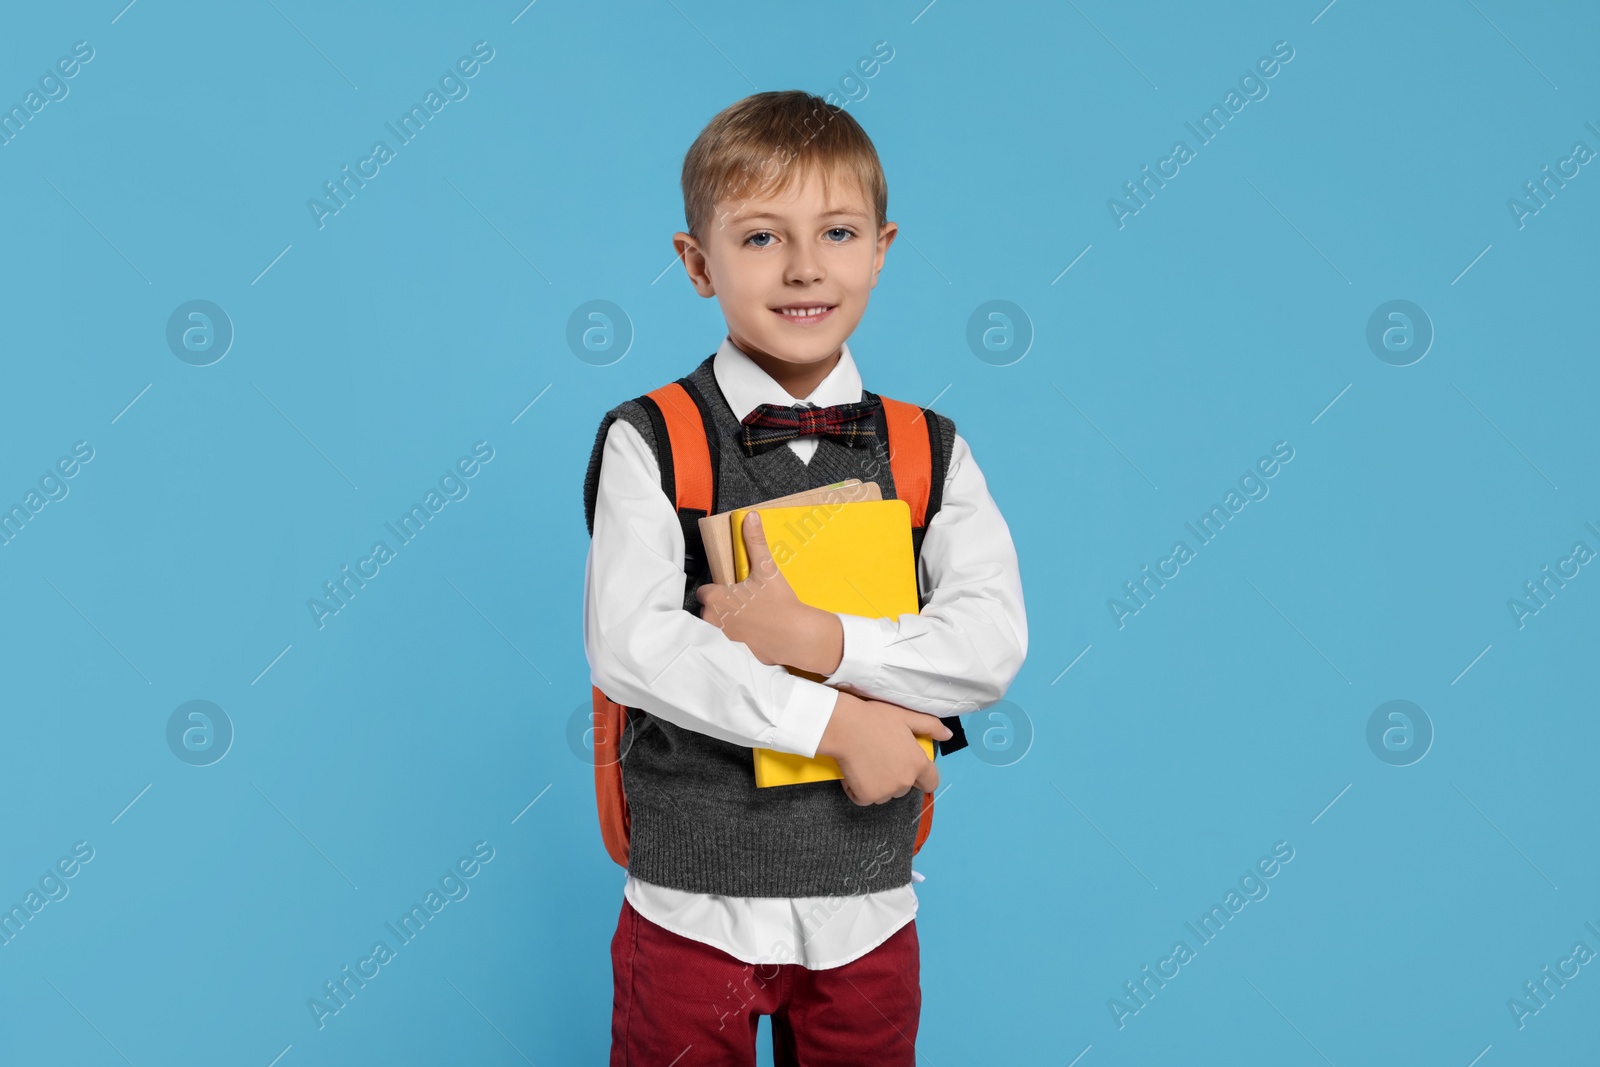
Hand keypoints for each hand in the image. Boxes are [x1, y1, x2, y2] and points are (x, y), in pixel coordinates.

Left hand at [696, 511, 842, 675]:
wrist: (797, 636)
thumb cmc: (780, 604)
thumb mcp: (766, 568)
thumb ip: (754, 542)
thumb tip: (749, 518)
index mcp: (716, 599)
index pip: (705, 591)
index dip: (719, 589)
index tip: (733, 589)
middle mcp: (713, 621)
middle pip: (709, 610)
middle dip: (722, 607)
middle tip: (745, 603)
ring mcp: (722, 640)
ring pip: (717, 628)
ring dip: (728, 624)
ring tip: (751, 619)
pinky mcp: (733, 654)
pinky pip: (729, 645)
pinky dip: (738, 641)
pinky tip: (755, 635)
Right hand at [817, 691, 952, 805]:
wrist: (845, 727)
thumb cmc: (874, 719)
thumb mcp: (906, 716)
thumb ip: (930, 726)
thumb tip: (948, 735)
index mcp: (918, 764)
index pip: (931, 782)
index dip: (922, 777)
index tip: (911, 770)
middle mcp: (905, 781)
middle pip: (904, 787)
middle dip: (895, 776)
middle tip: (881, 756)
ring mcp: (885, 791)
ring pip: (885, 794)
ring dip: (877, 784)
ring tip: (866, 762)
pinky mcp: (866, 796)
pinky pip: (865, 798)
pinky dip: (859, 790)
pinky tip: (855, 772)